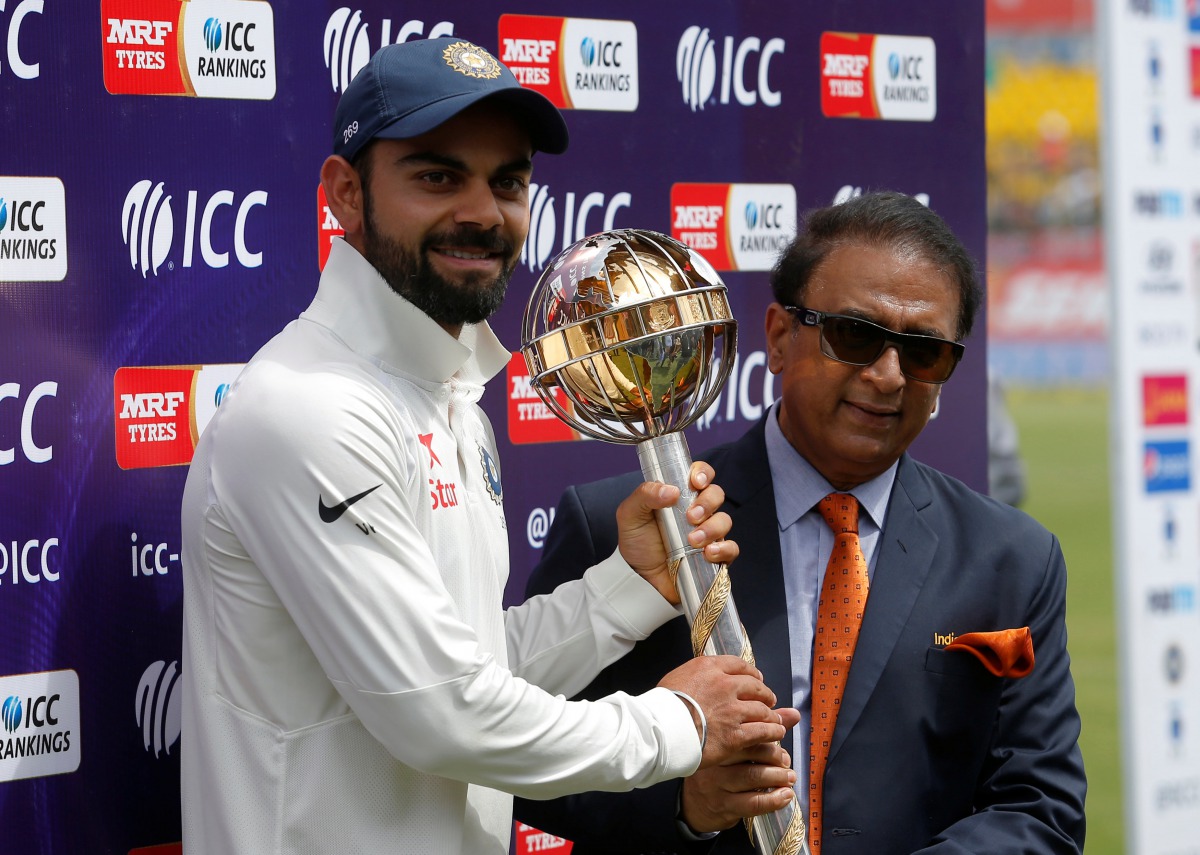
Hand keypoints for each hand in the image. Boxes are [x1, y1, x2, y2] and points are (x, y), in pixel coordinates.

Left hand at [616, 461, 738, 604]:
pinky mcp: (714, 556)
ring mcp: (708, 533)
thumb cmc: (636, 542)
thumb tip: (671, 490)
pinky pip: (731, 549)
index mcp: (679, 496)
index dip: (703, 473)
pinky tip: (708, 553)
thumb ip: (645, 495)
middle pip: (716, 494)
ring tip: (693, 540)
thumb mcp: (630, 514)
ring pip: (724, 521)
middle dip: (707, 503)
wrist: (638, 579)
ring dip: (712, 528)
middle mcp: (697, 511)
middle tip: (690, 517)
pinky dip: (724, 549)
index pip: (700, 475)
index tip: (696, 482)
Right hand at [657, 655, 793, 769]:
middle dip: (764, 693)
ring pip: (762, 709)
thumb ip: (696, 677)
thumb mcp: (676, 679)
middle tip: (768, 700)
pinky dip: (773, 731)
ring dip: (772, 714)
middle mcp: (725, 685)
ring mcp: (732, 710)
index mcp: (709, 668)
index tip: (756, 678)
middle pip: (755, 686)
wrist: (660, 730)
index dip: (752, 673)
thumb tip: (702, 681)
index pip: (739, 665)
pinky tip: (777, 732)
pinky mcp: (736, 734)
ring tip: (775, 719)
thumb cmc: (661, 707)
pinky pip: (762, 731)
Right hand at [680, 707, 800, 832]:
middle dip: (775, 756)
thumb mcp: (735, 749)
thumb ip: (764, 730)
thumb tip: (794, 714)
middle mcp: (715, 760)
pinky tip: (785, 795)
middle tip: (787, 762)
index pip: (746, 731)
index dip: (769, 735)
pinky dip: (774, 799)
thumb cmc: (720, 771)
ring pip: (752, 776)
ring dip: (778, 777)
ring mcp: (717, 784)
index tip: (780, 742)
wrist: (692, 804)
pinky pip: (753, 803)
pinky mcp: (723, 805)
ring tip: (790, 777)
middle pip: (750, 752)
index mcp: (718, 741)